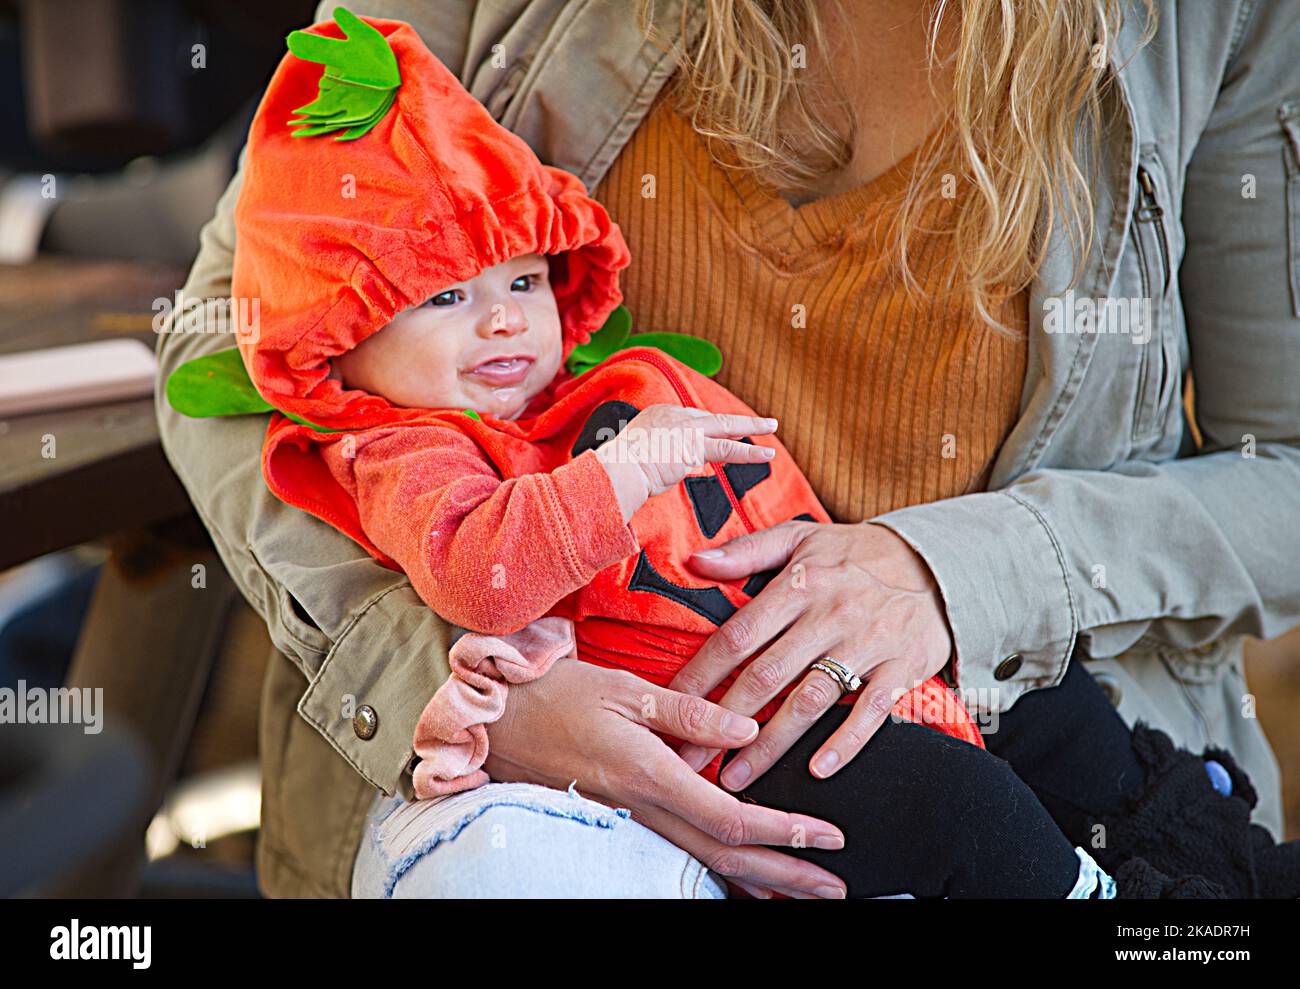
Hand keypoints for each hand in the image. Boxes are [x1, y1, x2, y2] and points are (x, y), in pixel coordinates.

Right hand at [484, 657, 847, 898]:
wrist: (493, 720)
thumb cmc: (555, 694)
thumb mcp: (625, 690)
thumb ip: (691, 712)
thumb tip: (747, 730)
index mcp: (650, 774)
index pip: (730, 818)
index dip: (784, 832)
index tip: (827, 836)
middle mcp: (642, 809)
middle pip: (726, 858)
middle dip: (784, 876)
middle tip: (832, 887)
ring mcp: (628, 820)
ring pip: (703, 864)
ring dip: (757, 883)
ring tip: (800, 891)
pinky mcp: (619, 819)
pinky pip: (678, 853)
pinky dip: (718, 871)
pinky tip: (740, 877)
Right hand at [596, 406, 776, 521]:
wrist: (616, 471)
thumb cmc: (618, 471)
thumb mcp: (635, 458)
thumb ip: (653, 460)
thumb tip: (656, 474)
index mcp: (658, 414)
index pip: (690, 420)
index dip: (706, 429)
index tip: (717, 434)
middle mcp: (673, 415)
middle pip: (712, 417)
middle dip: (737, 420)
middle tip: (761, 420)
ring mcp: (685, 428)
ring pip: (726, 427)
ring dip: (752, 428)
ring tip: (773, 427)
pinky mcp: (694, 446)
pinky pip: (728, 449)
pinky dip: (749, 452)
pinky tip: (767, 454)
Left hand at [671, 521, 953, 790]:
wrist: (937, 562)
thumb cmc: (855, 554)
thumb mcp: (800, 537)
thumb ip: (747, 551)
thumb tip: (695, 560)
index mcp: (799, 583)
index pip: (739, 635)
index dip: (702, 674)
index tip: (672, 707)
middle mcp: (830, 614)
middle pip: (767, 675)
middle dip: (723, 721)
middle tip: (690, 757)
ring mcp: (869, 642)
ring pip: (811, 700)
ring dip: (772, 744)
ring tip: (737, 777)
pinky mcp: (904, 666)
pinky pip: (872, 711)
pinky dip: (846, 742)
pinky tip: (816, 771)